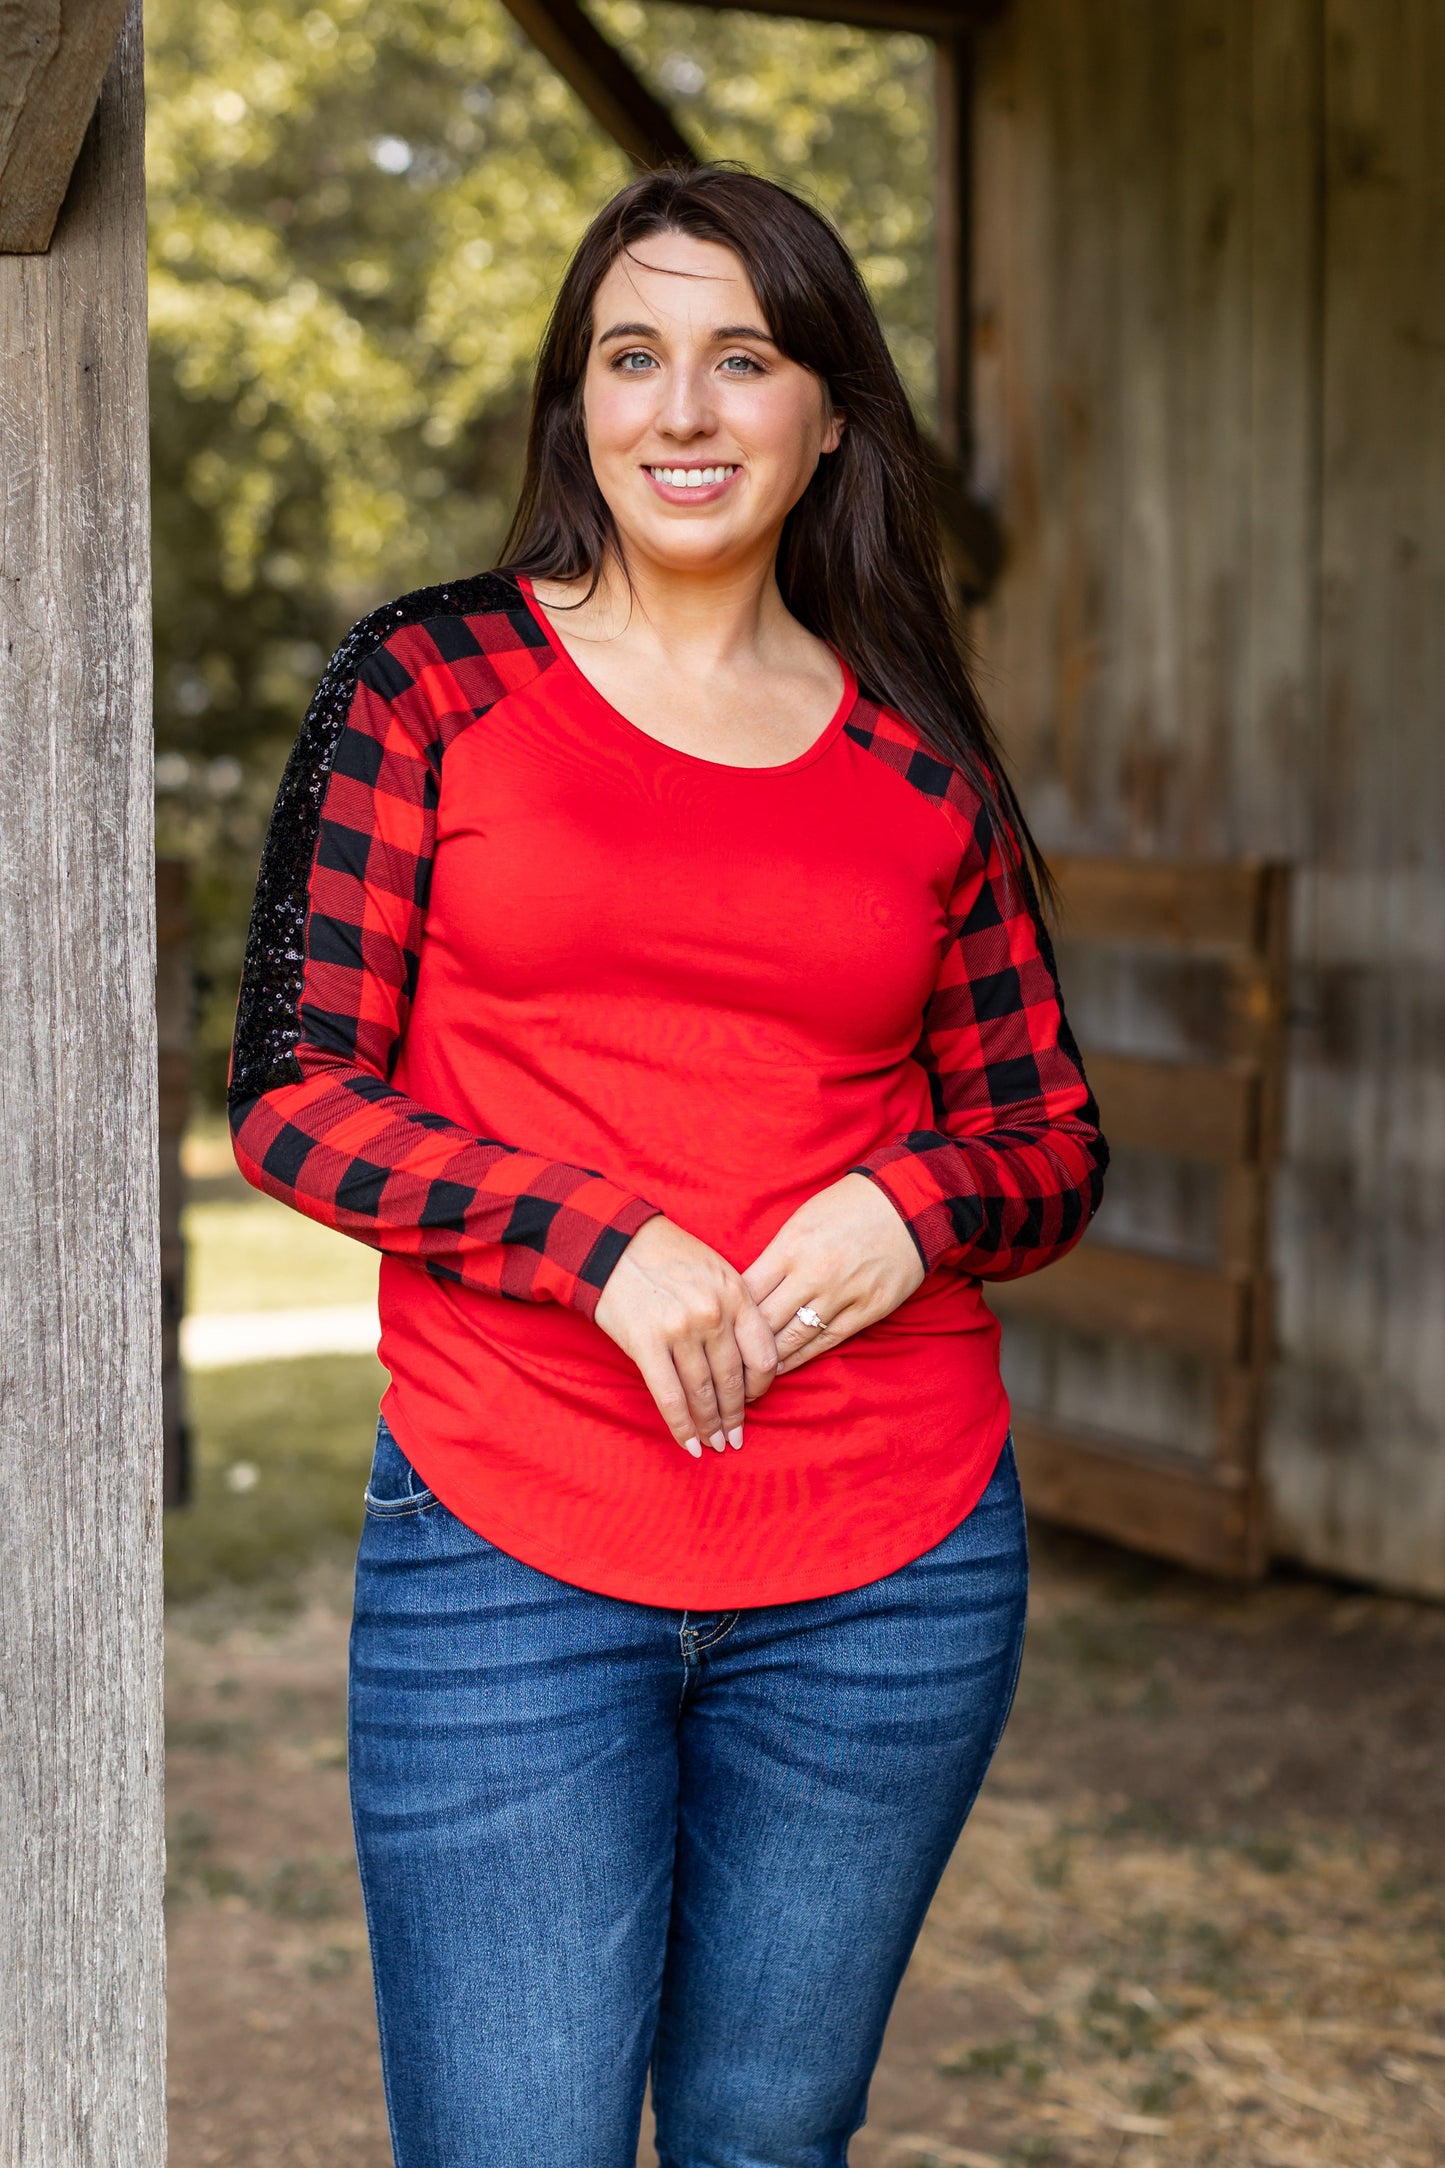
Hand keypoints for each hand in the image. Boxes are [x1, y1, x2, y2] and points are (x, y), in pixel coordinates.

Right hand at [594, 1216, 778, 1456]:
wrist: (614, 1242)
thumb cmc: (668, 1256)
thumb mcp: (716, 1270)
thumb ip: (737, 1307)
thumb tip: (749, 1356)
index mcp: (736, 1295)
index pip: (763, 1356)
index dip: (761, 1386)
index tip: (753, 1399)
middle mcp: (713, 1315)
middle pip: (732, 1380)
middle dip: (735, 1415)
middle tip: (735, 1438)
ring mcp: (680, 1331)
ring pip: (702, 1394)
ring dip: (710, 1426)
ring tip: (714, 1444)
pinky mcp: (646, 1344)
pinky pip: (670, 1398)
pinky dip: (682, 1427)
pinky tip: (689, 1444)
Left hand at [741, 1174, 924, 1374]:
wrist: (907, 1203)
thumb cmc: (847, 1207)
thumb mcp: (801, 1220)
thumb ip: (776, 1255)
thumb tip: (747, 1289)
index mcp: (790, 1247)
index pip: (747, 1292)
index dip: (729, 1315)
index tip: (718, 1330)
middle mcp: (812, 1274)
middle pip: (765, 1321)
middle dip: (742, 1345)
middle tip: (725, 1362)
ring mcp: (841, 1294)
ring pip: (794, 1337)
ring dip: (768, 1359)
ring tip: (750, 1373)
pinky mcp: (867, 1309)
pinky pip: (827, 1341)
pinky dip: (801, 1357)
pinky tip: (784, 1366)